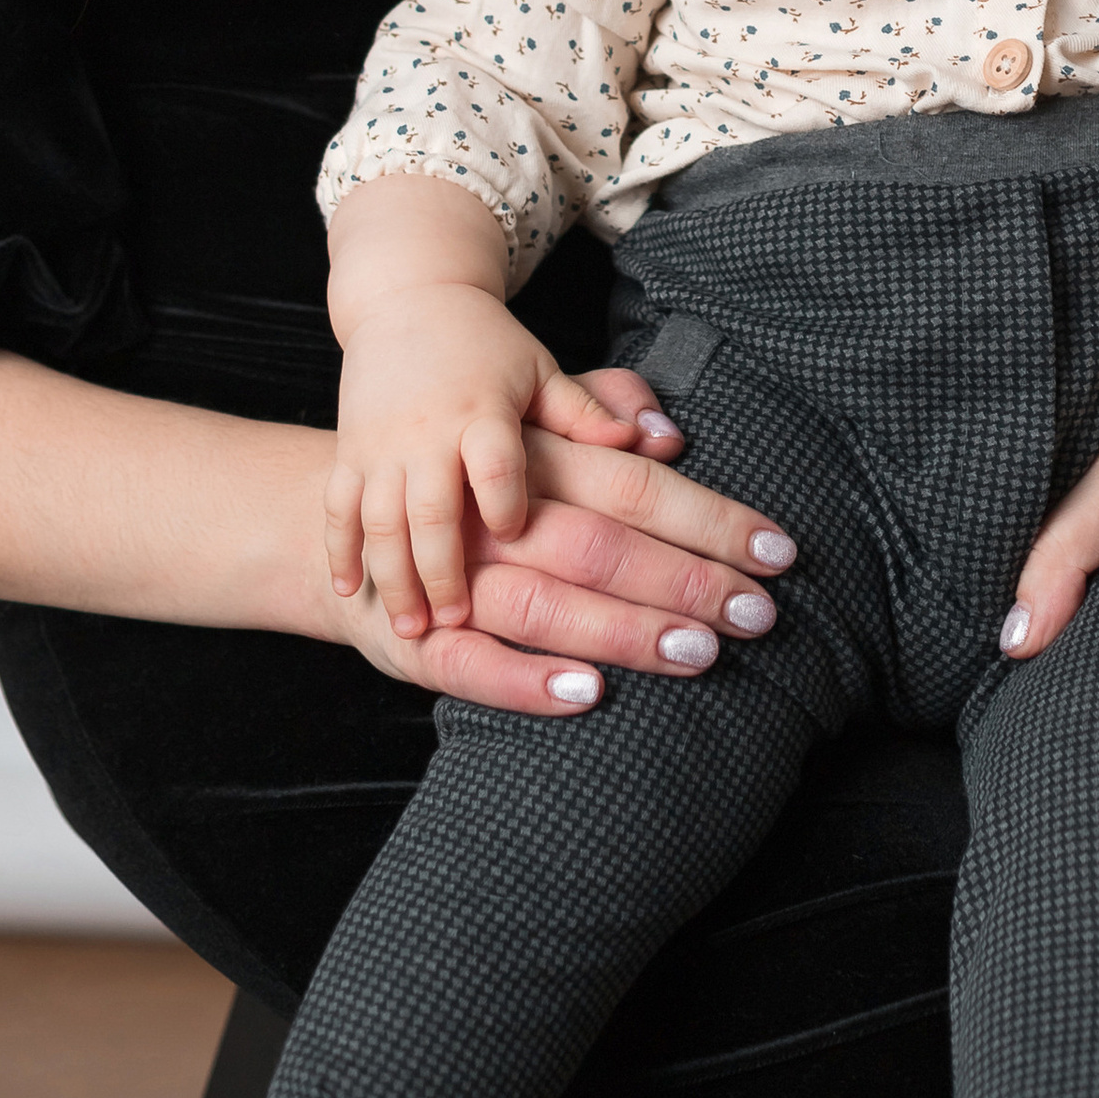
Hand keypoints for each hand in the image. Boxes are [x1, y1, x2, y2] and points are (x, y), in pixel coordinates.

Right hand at [320, 369, 799, 709]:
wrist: (321, 498)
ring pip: (542, 602)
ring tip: (697, 653)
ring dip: (621, 631)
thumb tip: (665, 429)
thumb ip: (597, 408)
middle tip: (758, 614)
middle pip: (598, 543)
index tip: (778, 551)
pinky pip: (467, 663)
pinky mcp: (408, 632)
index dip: (708, 517)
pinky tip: (586, 693)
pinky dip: (525, 681)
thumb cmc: (453, 452)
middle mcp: (489, 510)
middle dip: (684, 581)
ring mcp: (447, 573)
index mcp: (528, 450)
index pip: (635, 483)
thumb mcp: (524, 403)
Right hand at [324, 283, 632, 634]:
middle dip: (441, 567)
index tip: (517, 537)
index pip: (495, 461)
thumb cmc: (487, 346)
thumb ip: (590, 413)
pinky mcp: (351, 454)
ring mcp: (382, 446)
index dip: (505, 500)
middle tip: (455, 617)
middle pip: (430, 507)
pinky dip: (340, 553)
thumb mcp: (539, 371)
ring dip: (392, 576)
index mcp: (482, 408)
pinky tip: (348, 593)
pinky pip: (339, 509)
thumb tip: (664, 441)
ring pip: (380, 519)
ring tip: (411, 626)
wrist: (407, 301)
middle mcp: (427, 431)